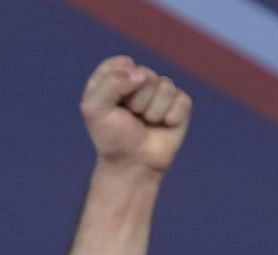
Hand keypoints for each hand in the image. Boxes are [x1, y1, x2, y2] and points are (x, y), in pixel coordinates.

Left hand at [81, 55, 191, 176]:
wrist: (133, 166)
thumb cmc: (112, 138)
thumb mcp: (95, 109)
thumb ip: (111, 83)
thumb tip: (142, 74)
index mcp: (114, 75)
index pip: (122, 64)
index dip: (119, 85)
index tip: (113, 105)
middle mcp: (138, 79)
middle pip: (146, 74)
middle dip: (137, 101)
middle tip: (131, 118)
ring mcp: (160, 90)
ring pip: (165, 87)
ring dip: (153, 112)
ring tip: (146, 123)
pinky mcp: (179, 104)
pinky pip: (181, 101)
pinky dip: (171, 118)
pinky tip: (163, 126)